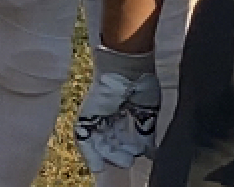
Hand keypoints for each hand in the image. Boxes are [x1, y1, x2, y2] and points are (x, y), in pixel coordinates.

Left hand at [74, 45, 159, 171]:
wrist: (128, 67)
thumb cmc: (141, 83)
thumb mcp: (148, 112)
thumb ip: (147, 133)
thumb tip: (150, 152)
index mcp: (122, 107)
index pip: (122, 132)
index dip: (129, 145)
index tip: (137, 153)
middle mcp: (107, 111)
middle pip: (110, 138)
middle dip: (119, 152)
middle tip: (128, 161)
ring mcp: (95, 113)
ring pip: (97, 140)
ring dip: (107, 154)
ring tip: (119, 163)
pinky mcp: (86, 114)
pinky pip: (84, 137)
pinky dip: (89, 153)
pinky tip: (98, 165)